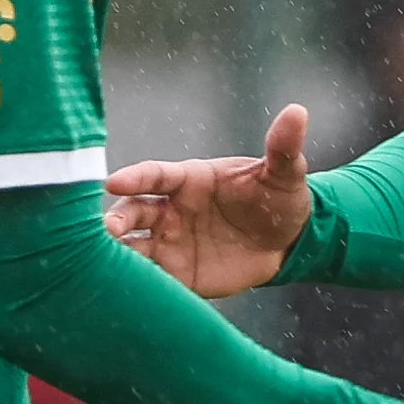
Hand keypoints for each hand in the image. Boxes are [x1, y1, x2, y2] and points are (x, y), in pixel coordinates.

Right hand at [104, 103, 312, 296]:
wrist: (287, 242)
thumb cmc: (277, 199)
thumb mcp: (283, 174)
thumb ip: (282, 148)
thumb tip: (297, 111)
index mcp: (189, 180)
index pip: (155, 175)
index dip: (134, 177)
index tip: (112, 183)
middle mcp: (171, 210)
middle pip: (133, 211)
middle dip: (118, 220)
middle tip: (107, 230)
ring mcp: (171, 243)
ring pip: (134, 247)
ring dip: (119, 254)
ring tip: (105, 264)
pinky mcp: (178, 274)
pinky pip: (152, 279)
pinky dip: (137, 284)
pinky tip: (124, 292)